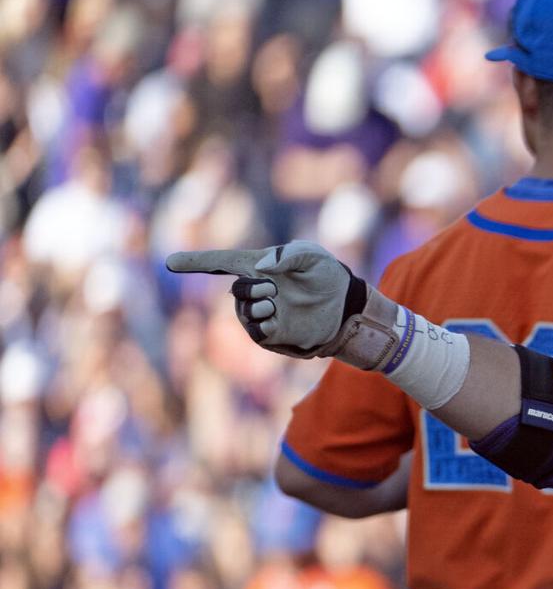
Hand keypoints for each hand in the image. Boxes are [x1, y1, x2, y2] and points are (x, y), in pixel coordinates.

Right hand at [166, 241, 398, 368]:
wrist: (346, 305)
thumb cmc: (327, 274)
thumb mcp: (313, 255)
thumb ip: (289, 254)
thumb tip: (262, 269)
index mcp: (259, 266)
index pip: (221, 263)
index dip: (195, 262)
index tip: (169, 263)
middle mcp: (256, 290)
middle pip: (237, 292)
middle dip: (252, 290)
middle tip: (274, 289)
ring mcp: (263, 313)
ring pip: (244, 314)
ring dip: (258, 308)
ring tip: (277, 303)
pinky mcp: (273, 334)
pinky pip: (256, 332)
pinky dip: (264, 325)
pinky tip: (278, 319)